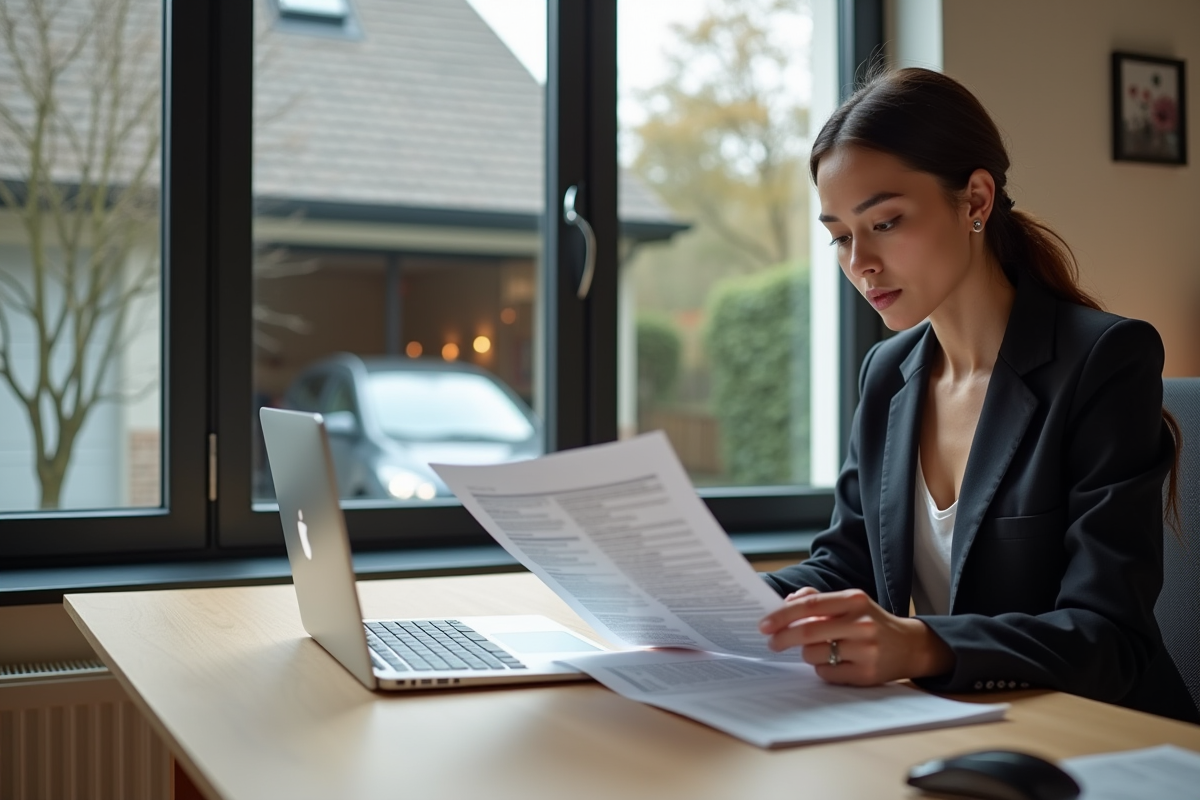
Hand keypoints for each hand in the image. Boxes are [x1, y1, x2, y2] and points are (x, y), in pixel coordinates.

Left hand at [758, 588, 953, 684]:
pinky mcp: (866, 674)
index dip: (782, 615)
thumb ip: (818, 599)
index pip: (810, 605)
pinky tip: (835, 662)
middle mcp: (862, 624)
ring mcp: (866, 651)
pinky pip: (826, 673)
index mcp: (855, 600)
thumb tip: (786, 602)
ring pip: (814, 654)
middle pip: (808, 631)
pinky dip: (821, 668)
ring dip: (806, 653)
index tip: (764, 624)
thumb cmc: (871, 622)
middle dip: (783, 638)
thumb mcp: (850, 602)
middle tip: (771, 643)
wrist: (909, 646)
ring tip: (819, 650)